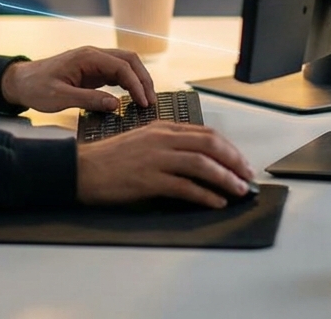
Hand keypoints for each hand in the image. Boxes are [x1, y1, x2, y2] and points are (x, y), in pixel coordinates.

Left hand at [0, 46, 154, 112]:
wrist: (20, 82)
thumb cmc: (37, 88)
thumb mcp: (60, 97)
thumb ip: (88, 100)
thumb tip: (116, 104)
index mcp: (87, 57)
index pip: (121, 66)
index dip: (136, 84)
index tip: (145, 103)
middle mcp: (93, 55)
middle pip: (129, 60)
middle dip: (143, 79)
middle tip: (151, 102)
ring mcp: (94, 62)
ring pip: (125, 65)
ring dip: (138, 80)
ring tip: (146, 101)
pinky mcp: (92, 71)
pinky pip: (116, 73)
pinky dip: (128, 83)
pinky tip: (133, 98)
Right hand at [76, 123, 254, 208]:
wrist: (83, 169)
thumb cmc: (111, 159)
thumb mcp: (142, 142)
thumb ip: (168, 145)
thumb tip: (197, 160)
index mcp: (161, 127)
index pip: (205, 132)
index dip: (228, 147)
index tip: (240, 160)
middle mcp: (161, 138)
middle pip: (209, 143)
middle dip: (234, 160)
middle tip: (247, 175)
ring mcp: (156, 158)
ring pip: (202, 163)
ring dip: (226, 178)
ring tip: (239, 190)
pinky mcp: (149, 179)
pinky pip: (185, 186)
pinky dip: (205, 195)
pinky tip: (216, 202)